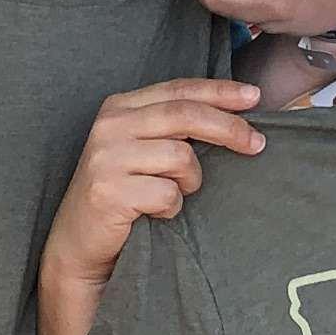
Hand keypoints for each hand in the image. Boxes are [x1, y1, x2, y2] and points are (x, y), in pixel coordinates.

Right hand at [41, 79, 261, 304]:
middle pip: (185, 115)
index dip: (219, 92)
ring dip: (190, 182)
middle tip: (257, 144)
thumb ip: (173, 127)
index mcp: (120, 107)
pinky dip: (172, 208)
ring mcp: (106, 158)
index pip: (178, 89)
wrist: (78, 244)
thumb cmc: (122, 194)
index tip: (254, 96)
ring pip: (181, 157)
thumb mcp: (143, 149)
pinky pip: (168, 194)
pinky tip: (155, 214)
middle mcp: (110, 126)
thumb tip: (236, 114)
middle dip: (229, 128)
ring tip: (174, 194)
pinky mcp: (108, 192)